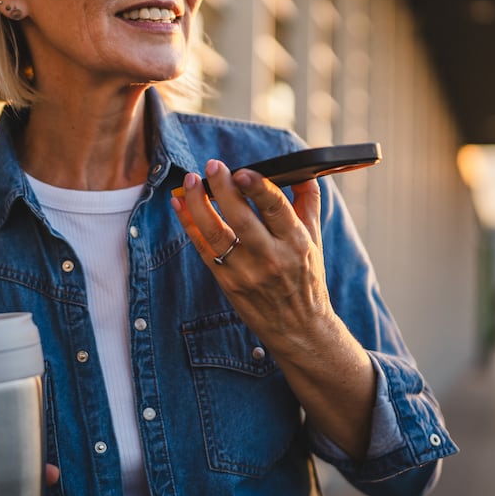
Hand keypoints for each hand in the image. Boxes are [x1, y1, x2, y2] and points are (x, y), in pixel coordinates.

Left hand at [171, 159, 330, 338]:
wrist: (299, 329)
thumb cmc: (307, 279)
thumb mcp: (315, 241)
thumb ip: (308, 204)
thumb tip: (302, 172)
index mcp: (297, 243)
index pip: (276, 209)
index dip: (257, 188)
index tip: (241, 171)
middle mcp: (272, 258)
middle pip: (241, 218)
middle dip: (223, 189)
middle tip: (212, 166)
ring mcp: (247, 273)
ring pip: (216, 233)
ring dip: (198, 205)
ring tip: (190, 181)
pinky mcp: (228, 283)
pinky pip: (203, 249)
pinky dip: (189, 225)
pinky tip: (179, 205)